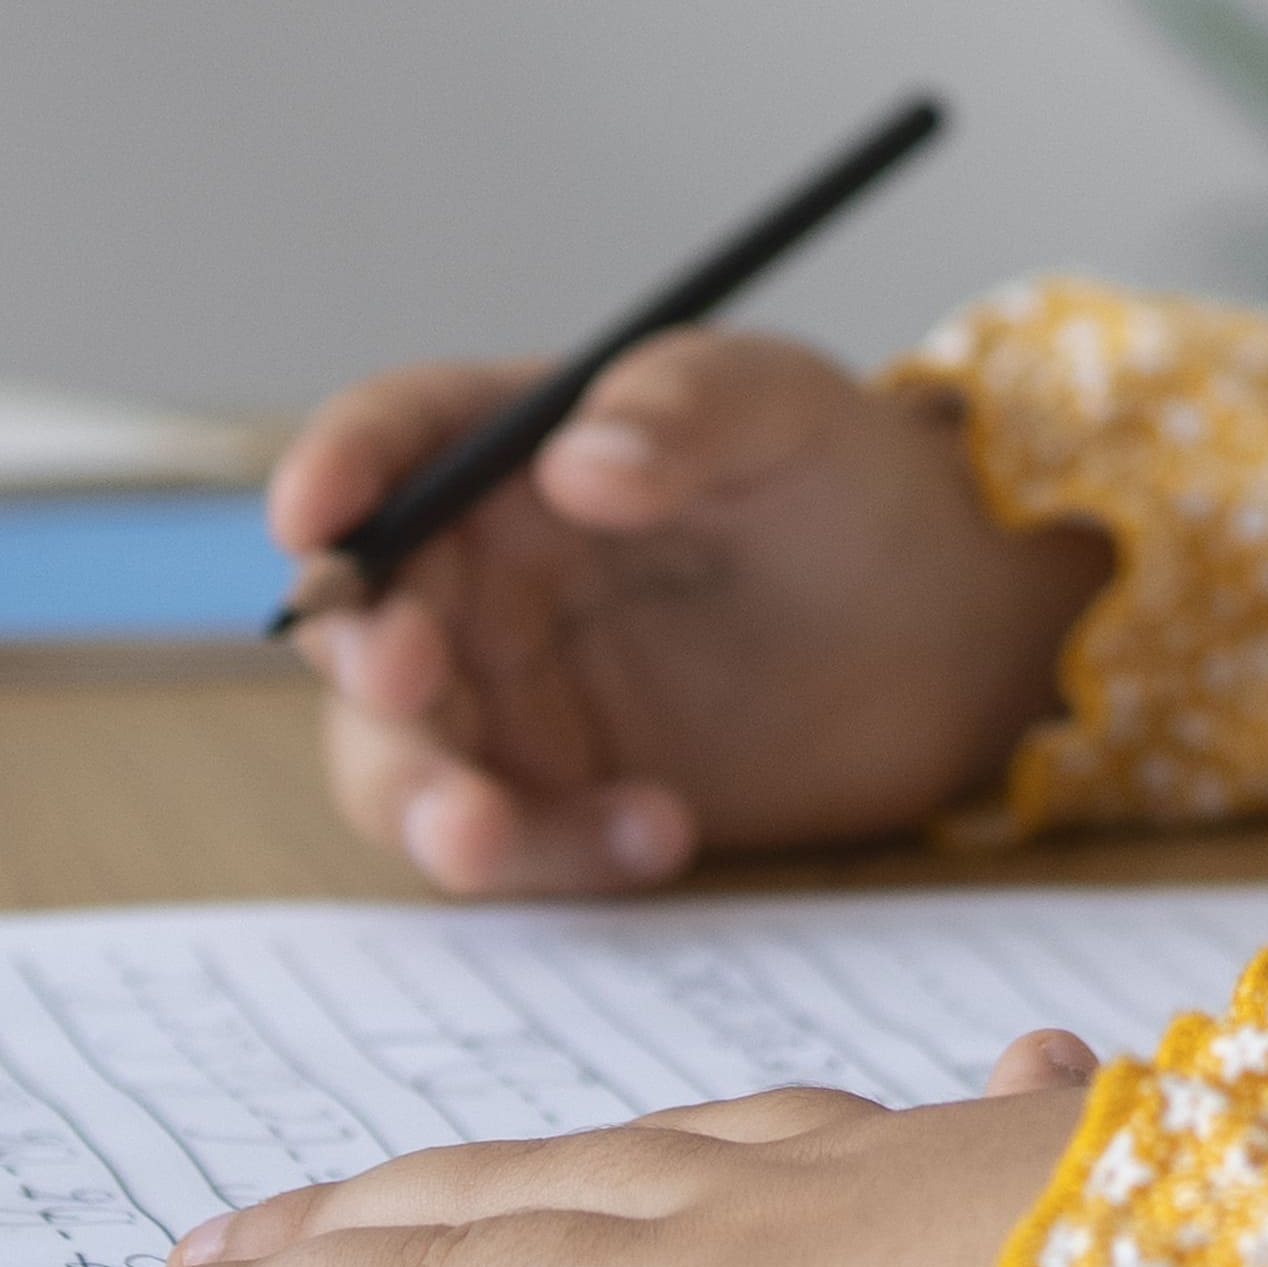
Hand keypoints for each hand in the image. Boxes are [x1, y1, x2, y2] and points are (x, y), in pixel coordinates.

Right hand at [272, 332, 1103, 894]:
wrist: (954, 634)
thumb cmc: (859, 484)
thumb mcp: (788, 411)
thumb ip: (685, 414)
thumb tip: (580, 460)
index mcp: (516, 446)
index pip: (392, 439)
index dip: (335, 470)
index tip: (313, 515)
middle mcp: (484, 572)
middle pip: (363, 619)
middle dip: (365, 662)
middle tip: (413, 686)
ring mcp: (511, 694)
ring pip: (400, 753)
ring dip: (418, 797)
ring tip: (484, 833)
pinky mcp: (559, 794)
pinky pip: (505, 842)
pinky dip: (551, 855)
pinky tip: (659, 835)